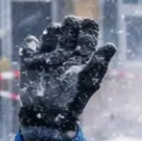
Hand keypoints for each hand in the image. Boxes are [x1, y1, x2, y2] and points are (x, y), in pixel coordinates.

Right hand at [17, 16, 115, 140]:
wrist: (48, 117)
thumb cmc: (72, 101)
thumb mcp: (88, 81)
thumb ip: (98, 63)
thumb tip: (111, 45)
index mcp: (82, 57)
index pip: (87, 33)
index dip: (87, 26)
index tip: (86, 23)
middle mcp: (66, 53)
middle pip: (69, 28)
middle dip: (70, 25)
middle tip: (71, 27)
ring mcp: (48, 56)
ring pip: (51, 32)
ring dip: (53, 33)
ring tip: (54, 44)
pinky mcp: (30, 61)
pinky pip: (30, 44)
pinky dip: (31, 44)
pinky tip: (35, 53)